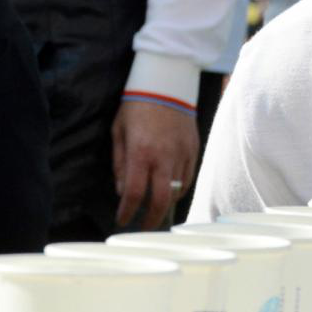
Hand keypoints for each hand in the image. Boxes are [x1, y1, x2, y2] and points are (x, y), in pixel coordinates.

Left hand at [112, 99, 199, 229]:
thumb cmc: (136, 107)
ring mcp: (182, 154)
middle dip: (151, 219)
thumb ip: (120, 164)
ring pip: (177, 190)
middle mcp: (164, 157)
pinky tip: (170, 190)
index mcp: (141, 153)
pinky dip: (179, 189)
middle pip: (161, 200)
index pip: (134, 193)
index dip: (127, 212)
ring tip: (156, 207)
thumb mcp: (119, 132)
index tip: (121, 220)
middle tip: (143, 227)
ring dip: (165, 203)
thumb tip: (122, 190)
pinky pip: (188, 177)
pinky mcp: (193, 149)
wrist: (166, 84)